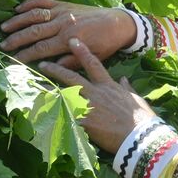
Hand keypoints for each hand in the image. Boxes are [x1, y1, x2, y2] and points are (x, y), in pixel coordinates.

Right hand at [0, 0, 137, 64]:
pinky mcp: (64, 4)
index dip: (26, 54)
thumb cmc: (105, 44)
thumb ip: (70, 62)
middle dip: (17, 39)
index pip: (42, 48)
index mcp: (69, 39)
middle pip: (34, 31)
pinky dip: (30, 3)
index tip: (13, 59)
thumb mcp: (91, 57)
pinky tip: (18, 7)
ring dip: (18, 20)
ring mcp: (63, 11)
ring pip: (35, 15)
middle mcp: (63, 23)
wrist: (118, 23)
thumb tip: (49, 67)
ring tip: (4, 27)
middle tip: (3, 45)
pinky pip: (44, 1)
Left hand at [39, 38, 160, 152]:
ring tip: (35, 88)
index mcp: (108, 85)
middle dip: (55, 69)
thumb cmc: (142, 118)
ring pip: (63, 95)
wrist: (140, 136)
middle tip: (42, 64)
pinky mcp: (84, 122)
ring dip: (48, 91)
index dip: (82, 51)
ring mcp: (88, 107)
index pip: (93, 63)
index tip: (72, 41)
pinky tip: (40, 113)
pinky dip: (52, 115)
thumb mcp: (135, 99)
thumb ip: (127, 88)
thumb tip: (124, 79)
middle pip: (71, 77)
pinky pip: (64, 116)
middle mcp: (95, 92)